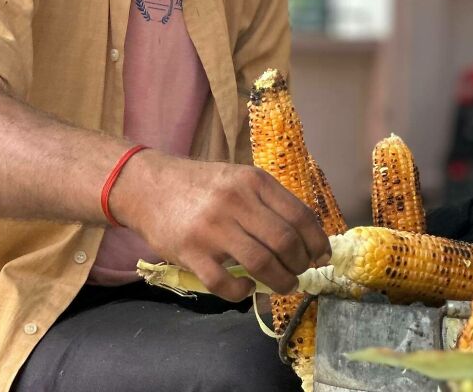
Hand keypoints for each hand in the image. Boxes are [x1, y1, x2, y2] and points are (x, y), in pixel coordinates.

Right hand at [113, 153, 331, 301]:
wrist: (149, 186)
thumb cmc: (201, 185)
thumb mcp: (238, 179)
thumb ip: (267, 203)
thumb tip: (305, 238)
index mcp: (253, 181)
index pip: (299, 214)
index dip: (317, 241)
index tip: (322, 257)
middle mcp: (236, 201)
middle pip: (285, 241)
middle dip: (301, 264)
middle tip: (300, 272)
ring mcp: (213, 228)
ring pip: (262, 264)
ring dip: (280, 281)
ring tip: (283, 285)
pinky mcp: (191, 252)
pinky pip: (225, 283)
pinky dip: (242, 292)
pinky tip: (246, 288)